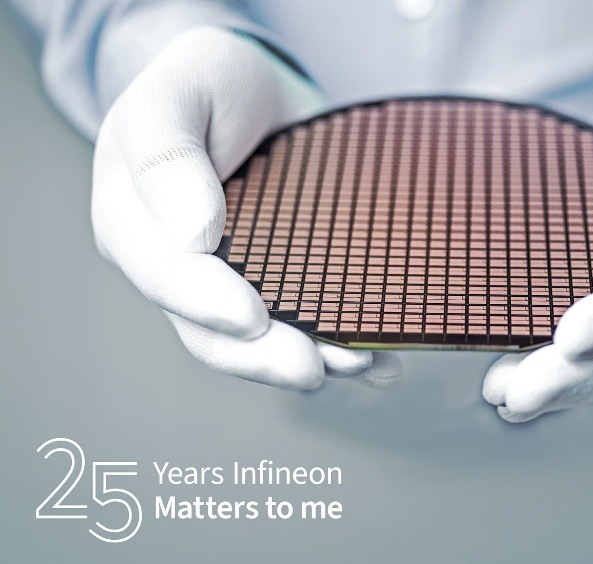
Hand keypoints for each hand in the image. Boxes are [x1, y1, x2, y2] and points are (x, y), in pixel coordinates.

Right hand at [92, 27, 400, 389]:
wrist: (250, 89)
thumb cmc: (208, 84)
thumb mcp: (178, 92)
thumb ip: (168, 154)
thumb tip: (193, 235)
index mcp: (131, 222)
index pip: (163, 275)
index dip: (205, 303)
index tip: (252, 318)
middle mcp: (172, 265)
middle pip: (207, 330)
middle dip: (262, 356)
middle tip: (313, 368)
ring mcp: (221, 280)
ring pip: (255, 342)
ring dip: (308, 358)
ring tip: (360, 364)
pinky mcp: (268, 283)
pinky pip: (297, 325)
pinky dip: (338, 344)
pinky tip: (379, 360)